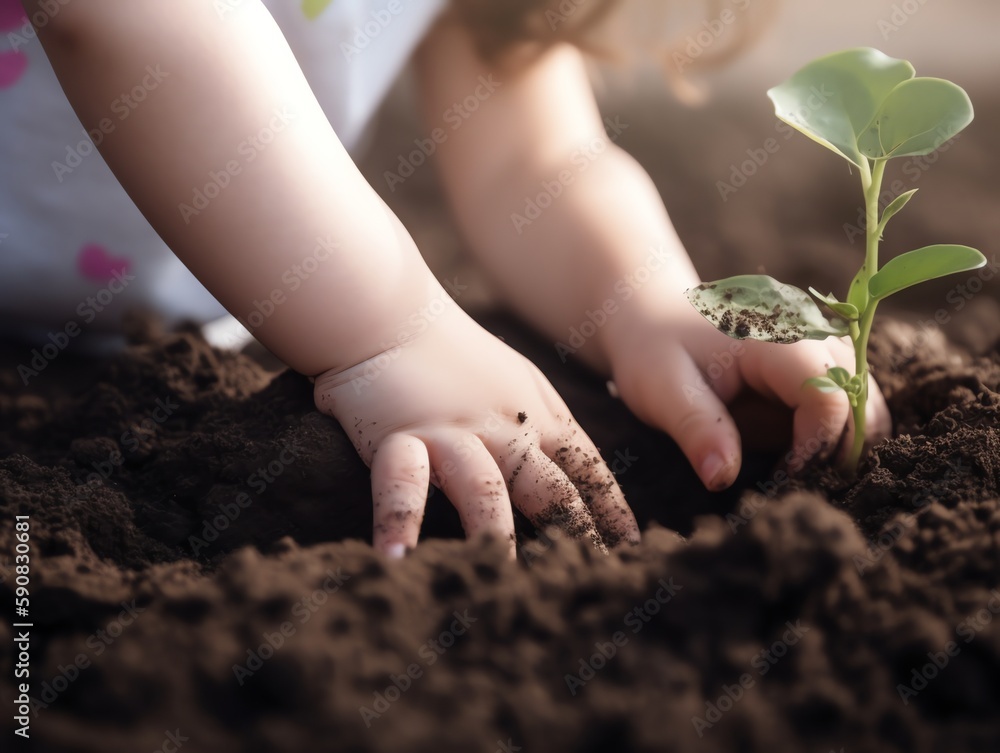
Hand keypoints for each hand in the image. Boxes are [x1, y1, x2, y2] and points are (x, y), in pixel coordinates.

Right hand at [313, 297, 639, 557]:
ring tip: (503, 581)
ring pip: (484, 487)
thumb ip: (542, 421)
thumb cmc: (452, 352)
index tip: (630, 547)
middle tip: (588, 577)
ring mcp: (452, 433)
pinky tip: (396, 560)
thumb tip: (568, 469)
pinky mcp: (400, 435)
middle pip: (547, 486)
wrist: (388, 315)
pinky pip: (401, 482)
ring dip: (495, 533)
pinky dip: (398, 520)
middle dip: (573, 532)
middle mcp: (501, 428)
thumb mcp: (516, 380)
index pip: (585, 466)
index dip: (609, 507)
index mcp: (533, 415)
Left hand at [601, 292, 891, 488]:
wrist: (653, 321)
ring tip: (795, 472)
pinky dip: (837, 438)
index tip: (782, 477)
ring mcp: (823, 348)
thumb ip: (696, 429)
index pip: (829, 397)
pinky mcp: (821, 366)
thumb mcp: (662, 390)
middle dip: (839, 452)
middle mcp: (812, 334)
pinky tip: (797, 457)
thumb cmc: (655, 353)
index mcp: (776, 338)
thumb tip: (721, 478)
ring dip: (844, 446)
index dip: (816, 446)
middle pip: (863, 402)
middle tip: (793, 482)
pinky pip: (852, 406)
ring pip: (867, 405)